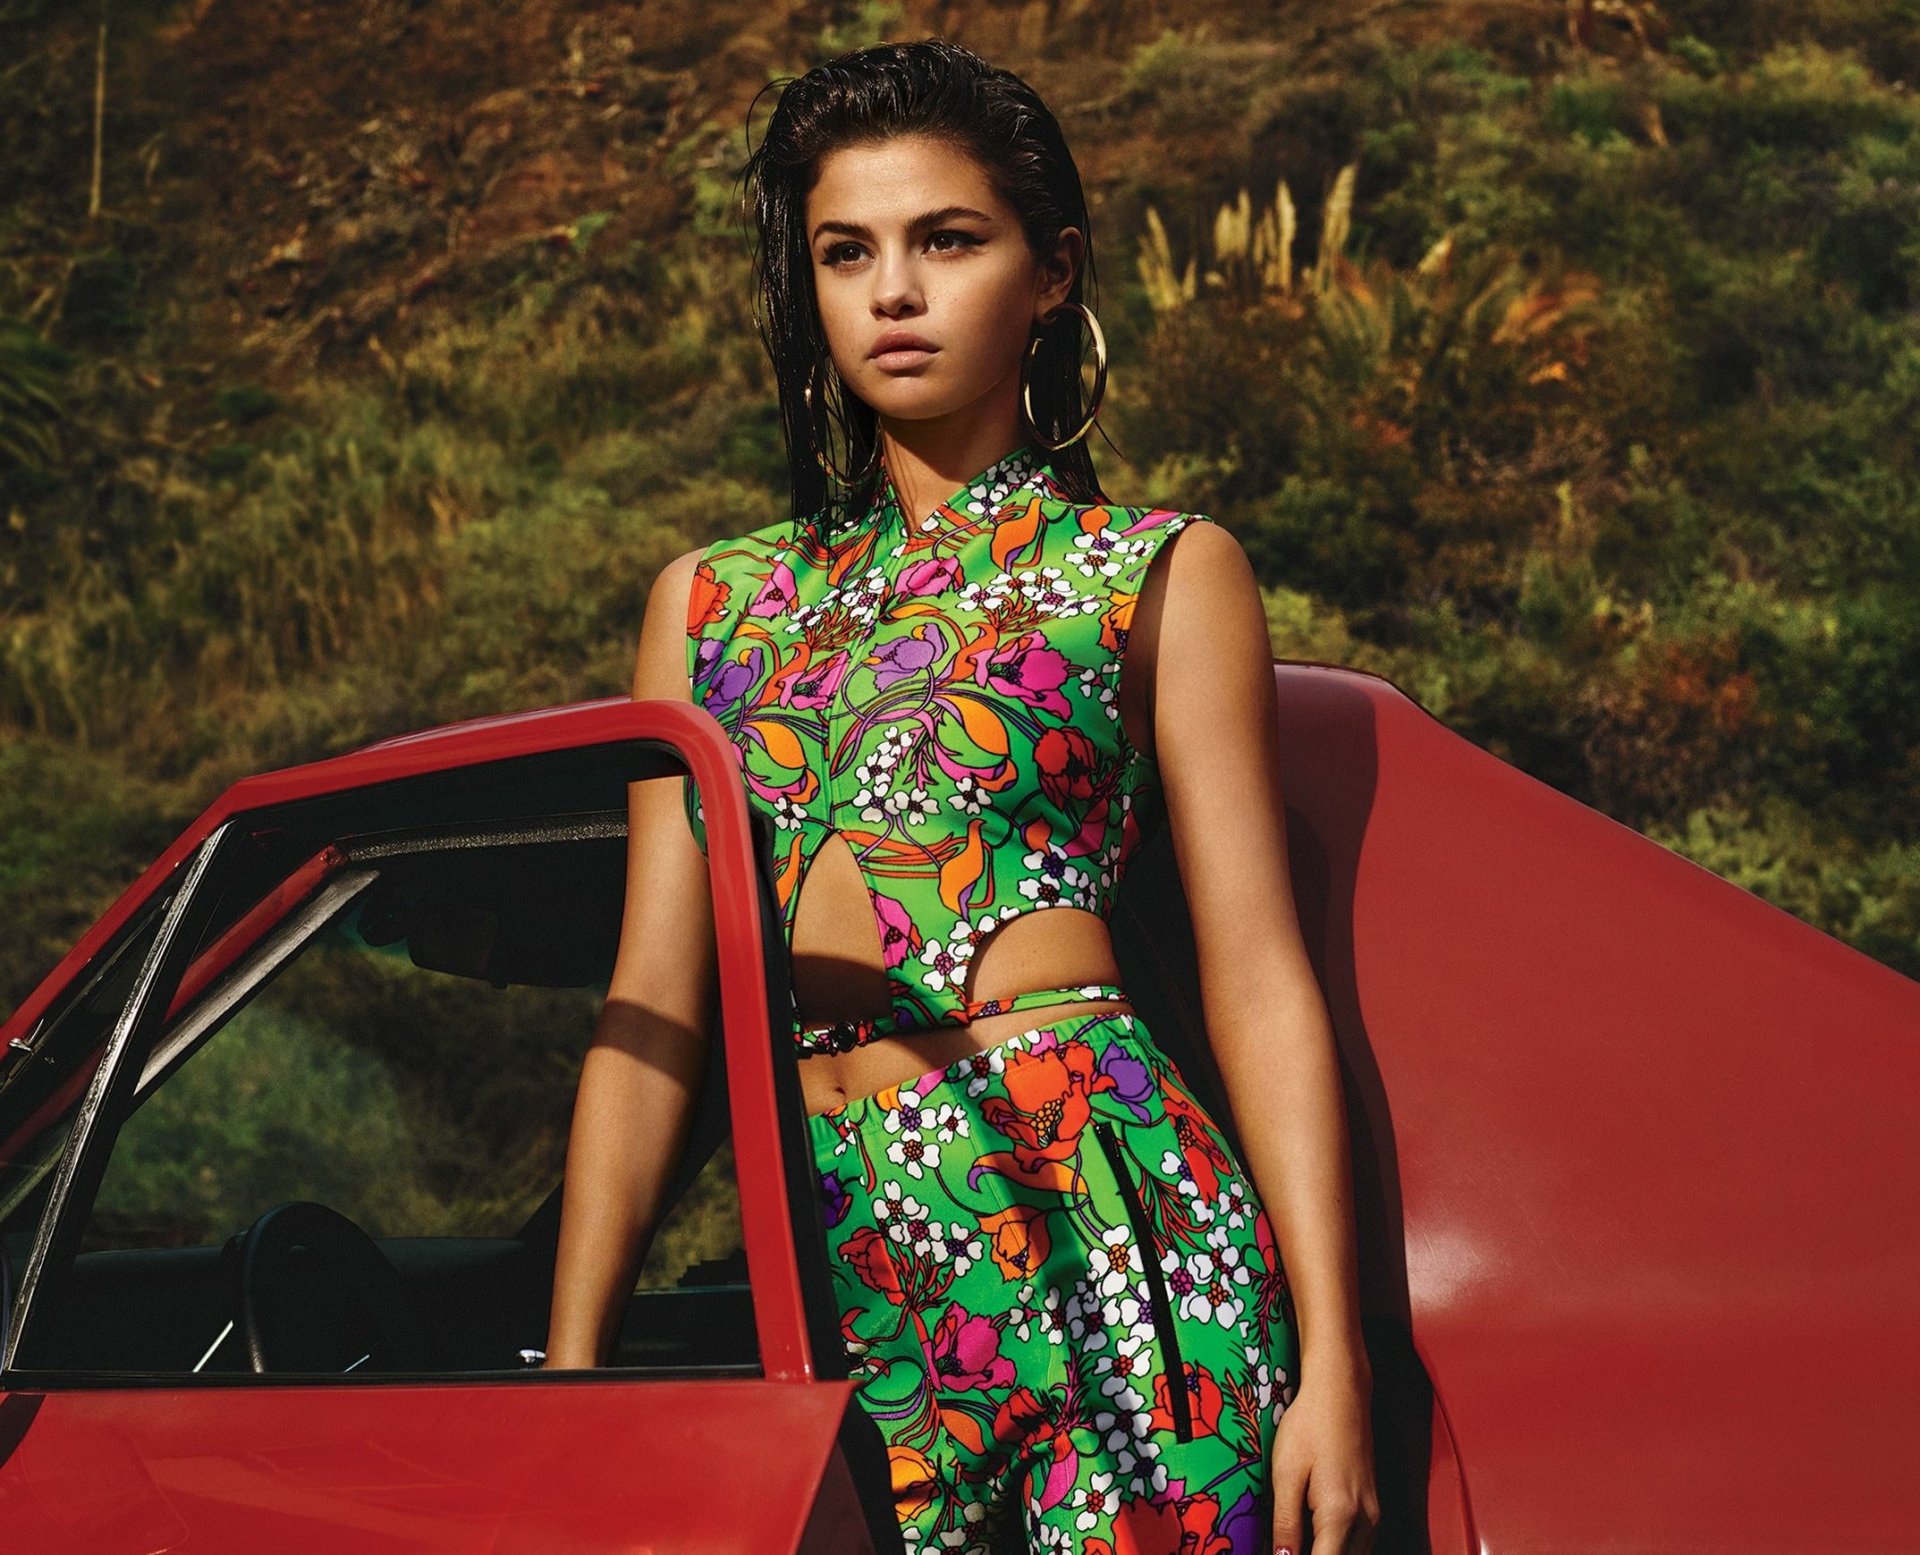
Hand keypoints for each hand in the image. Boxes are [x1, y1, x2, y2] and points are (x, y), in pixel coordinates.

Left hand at [1269, 1369, 1380, 1553]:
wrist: (1341, 1392)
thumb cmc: (1309, 1426)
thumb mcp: (1286, 1473)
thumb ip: (1285, 1523)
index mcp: (1340, 1515)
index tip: (1279, 1554)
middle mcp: (1365, 1521)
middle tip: (1285, 1547)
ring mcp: (1373, 1514)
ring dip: (1326, 1553)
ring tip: (1296, 1542)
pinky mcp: (1373, 1505)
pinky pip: (1359, 1543)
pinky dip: (1338, 1547)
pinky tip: (1313, 1535)